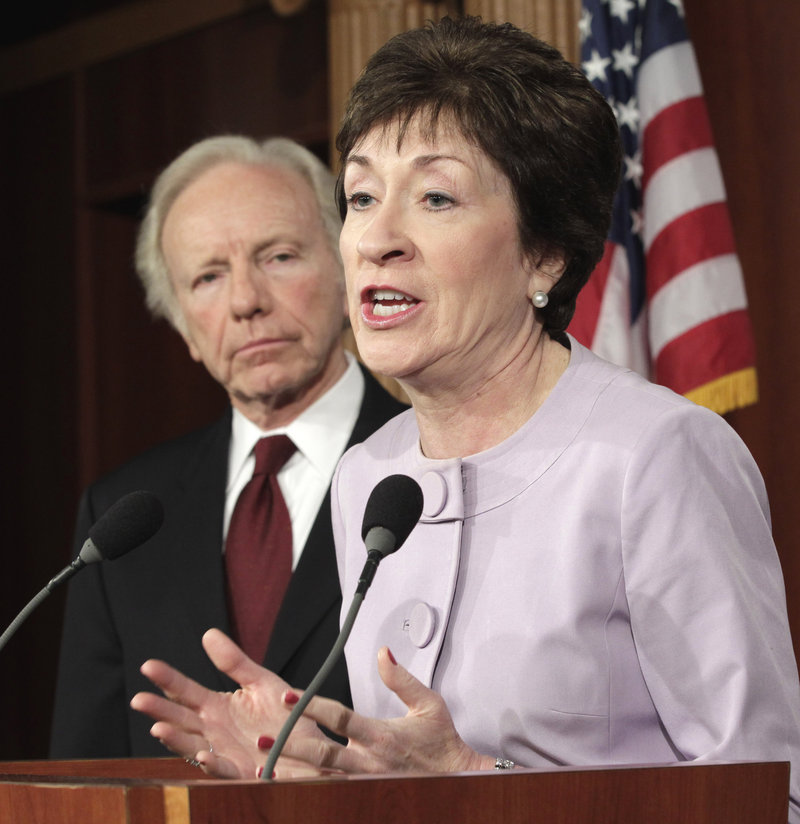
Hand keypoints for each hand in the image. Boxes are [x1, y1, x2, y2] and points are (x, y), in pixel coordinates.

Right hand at [130, 628, 322, 778]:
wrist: (313, 748)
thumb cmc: (286, 715)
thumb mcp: (261, 682)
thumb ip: (234, 662)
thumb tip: (208, 633)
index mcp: (217, 708)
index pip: (186, 692)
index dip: (168, 679)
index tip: (148, 665)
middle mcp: (215, 731)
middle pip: (181, 719)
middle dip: (159, 710)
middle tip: (139, 698)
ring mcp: (225, 752)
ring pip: (193, 746)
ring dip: (176, 739)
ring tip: (158, 728)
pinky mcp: (243, 773)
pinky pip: (225, 769)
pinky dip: (212, 763)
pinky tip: (204, 753)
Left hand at [260, 647, 493, 776]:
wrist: (457, 780)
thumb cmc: (442, 742)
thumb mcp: (429, 703)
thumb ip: (401, 679)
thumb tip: (383, 653)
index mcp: (380, 736)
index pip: (339, 718)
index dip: (312, 706)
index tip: (288, 696)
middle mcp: (369, 762)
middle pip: (322, 754)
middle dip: (290, 745)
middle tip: (262, 740)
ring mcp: (365, 783)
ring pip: (321, 778)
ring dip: (292, 771)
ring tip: (262, 767)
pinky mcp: (366, 795)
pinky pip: (331, 792)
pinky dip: (308, 788)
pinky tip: (286, 785)